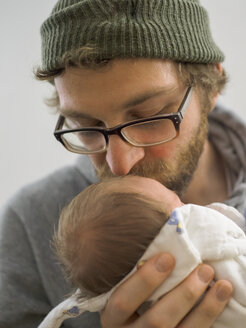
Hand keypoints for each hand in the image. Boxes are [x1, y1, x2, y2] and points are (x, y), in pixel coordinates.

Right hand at [100, 253, 232, 327]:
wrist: (138, 324)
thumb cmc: (131, 292)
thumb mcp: (123, 283)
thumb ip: (133, 263)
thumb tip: (160, 222)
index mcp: (112, 316)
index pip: (122, 301)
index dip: (144, 280)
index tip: (167, 257)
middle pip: (156, 320)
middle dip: (183, 295)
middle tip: (203, 269)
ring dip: (204, 308)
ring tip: (221, 283)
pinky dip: (209, 316)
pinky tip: (221, 296)